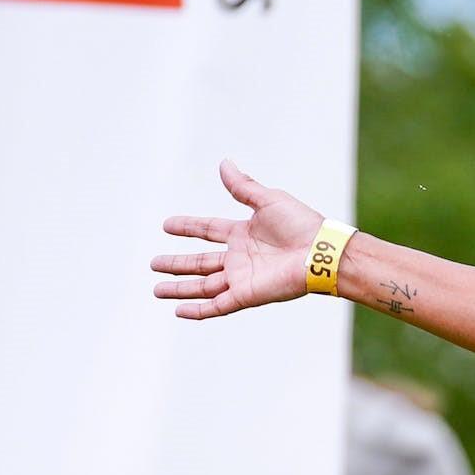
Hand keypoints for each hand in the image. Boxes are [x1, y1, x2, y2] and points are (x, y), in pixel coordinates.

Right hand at [152, 160, 327, 319]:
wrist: (320, 252)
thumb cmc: (301, 224)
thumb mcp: (267, 200)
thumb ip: (243, 186)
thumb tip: (224, 163)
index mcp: (244, 233)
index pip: (209, 230)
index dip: (188, 227)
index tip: (166, 225)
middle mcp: (240, 257)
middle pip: (201, 262)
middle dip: (177, 264)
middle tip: (153, 264)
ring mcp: (242, 278)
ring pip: (203, 286)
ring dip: (180, 288)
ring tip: (156, 290)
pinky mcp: (247, 295)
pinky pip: (217, 305)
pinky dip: (198, 310)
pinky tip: (178, 311)